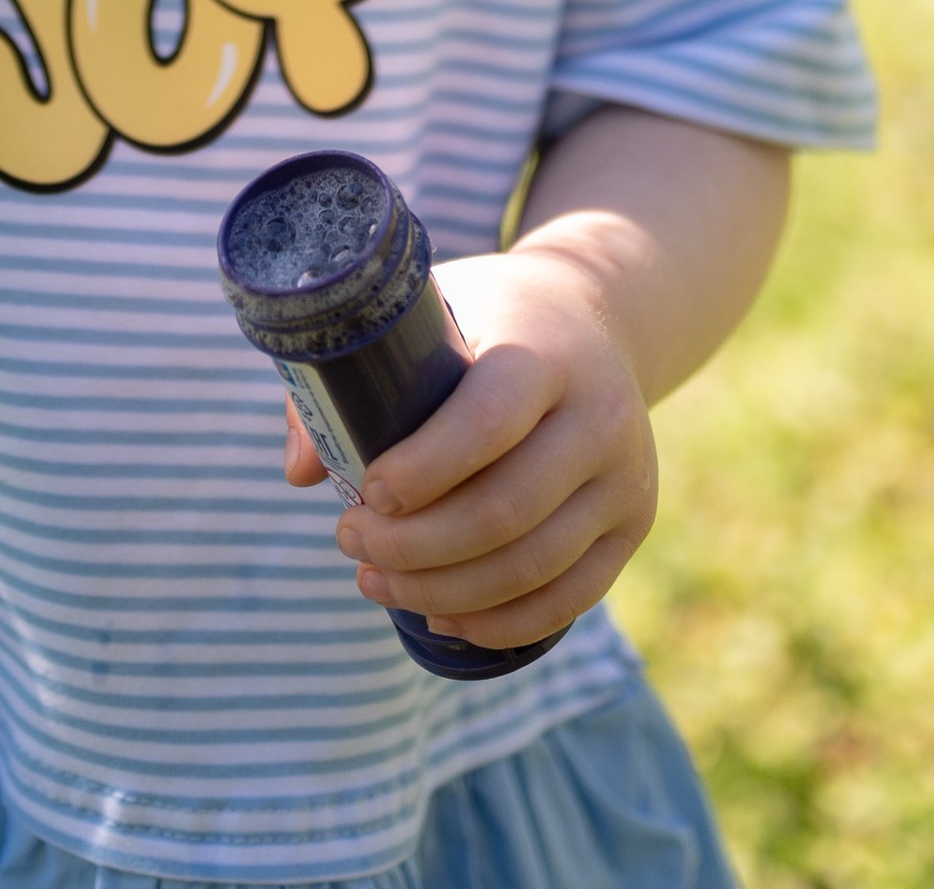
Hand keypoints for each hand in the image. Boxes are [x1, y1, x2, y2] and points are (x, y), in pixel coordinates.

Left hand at [285, 243, 658, 651]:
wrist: (591, 317)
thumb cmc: (485, 320)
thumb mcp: (429, 312)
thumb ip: (352, 378)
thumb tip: (301, 471)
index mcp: (545, 350)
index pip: (489, 420)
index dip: (423, 469)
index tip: (365, 493)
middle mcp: (601, 415)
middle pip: (507, 509)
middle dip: (416, 545)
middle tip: (349, 541)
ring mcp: (626, 477)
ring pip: (533, 566)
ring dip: (444, 590)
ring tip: (375, 581)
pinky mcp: (633, 525)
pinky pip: (569, 597)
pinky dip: (499, 621)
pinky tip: (440, 612)